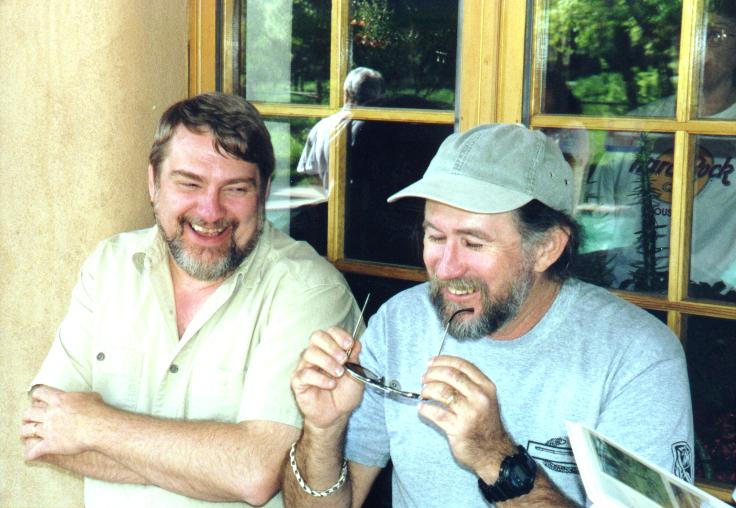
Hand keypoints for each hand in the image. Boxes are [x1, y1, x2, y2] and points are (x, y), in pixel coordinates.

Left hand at [20, 386, 108, 460]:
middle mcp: (50, 414)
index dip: (36, 397)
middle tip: (28, 418)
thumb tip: (81, 397)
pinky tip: (30, 456)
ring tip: (25, 434)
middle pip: (29, 413)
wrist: (98, 428)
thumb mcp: (91, 396)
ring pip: (27, 430)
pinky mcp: (50, 445)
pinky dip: (31, 454)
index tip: (37, 400)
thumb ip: (80, 396)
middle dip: (27, 416)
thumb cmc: (97, 411)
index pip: (39, 394)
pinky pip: (34, 450)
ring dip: (25, 432)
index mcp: (58, 400)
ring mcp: (48, 430)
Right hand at [291, 327, 364, 430]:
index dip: (339, 335)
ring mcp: (305, 366)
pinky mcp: (298, 381)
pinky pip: (305, 373)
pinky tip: (330, 385)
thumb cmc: (345, 393)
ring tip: (338, 374)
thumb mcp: (357, 374)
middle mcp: (316, 354)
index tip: (349, 345)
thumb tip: (355, 342)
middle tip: (343, 360)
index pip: (330, 331)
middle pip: (317, 336)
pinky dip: (320, 378)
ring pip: (309, 353)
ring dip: (327, 362)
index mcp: (330, 349)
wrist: (338, 414)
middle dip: (331, 346)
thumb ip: (355, 358)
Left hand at [418, 356, 513, 480]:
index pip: (462, 365)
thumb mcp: (485, 398)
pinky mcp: (459, 428)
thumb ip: (469, 383)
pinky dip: (425, 409)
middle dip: (432, 373)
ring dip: (427, 390)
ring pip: (441, 391)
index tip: (430, 362)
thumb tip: (440, 369)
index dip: (443, 360)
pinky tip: (422, 408)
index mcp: (486, 386)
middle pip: (450, 375)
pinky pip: (436, 413)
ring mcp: (470, 413)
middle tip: (423, 378)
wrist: (493, 451)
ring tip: (423, 393)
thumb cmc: (484, 423)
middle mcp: (480, 397)